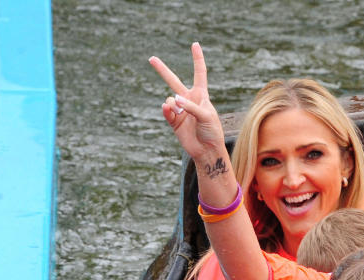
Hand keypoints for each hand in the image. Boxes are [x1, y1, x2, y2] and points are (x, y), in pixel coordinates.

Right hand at [149, 43, 225, 159]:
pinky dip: (167, 110)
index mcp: (201, 95)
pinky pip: (166, 110)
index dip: (197, 59)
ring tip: (182, 113)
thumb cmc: (212, 132)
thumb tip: (174, 99)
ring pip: (169, 99)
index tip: (195, 44)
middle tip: (152, 58)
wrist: (207, 150)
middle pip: (173, 80)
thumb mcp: (207, 116)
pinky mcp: (173, 120)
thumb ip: (191, 106)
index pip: (199, 73)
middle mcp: (189, 100)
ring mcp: (180, 110)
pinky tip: (170, 111)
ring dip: (174, 105)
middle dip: (162, 70)